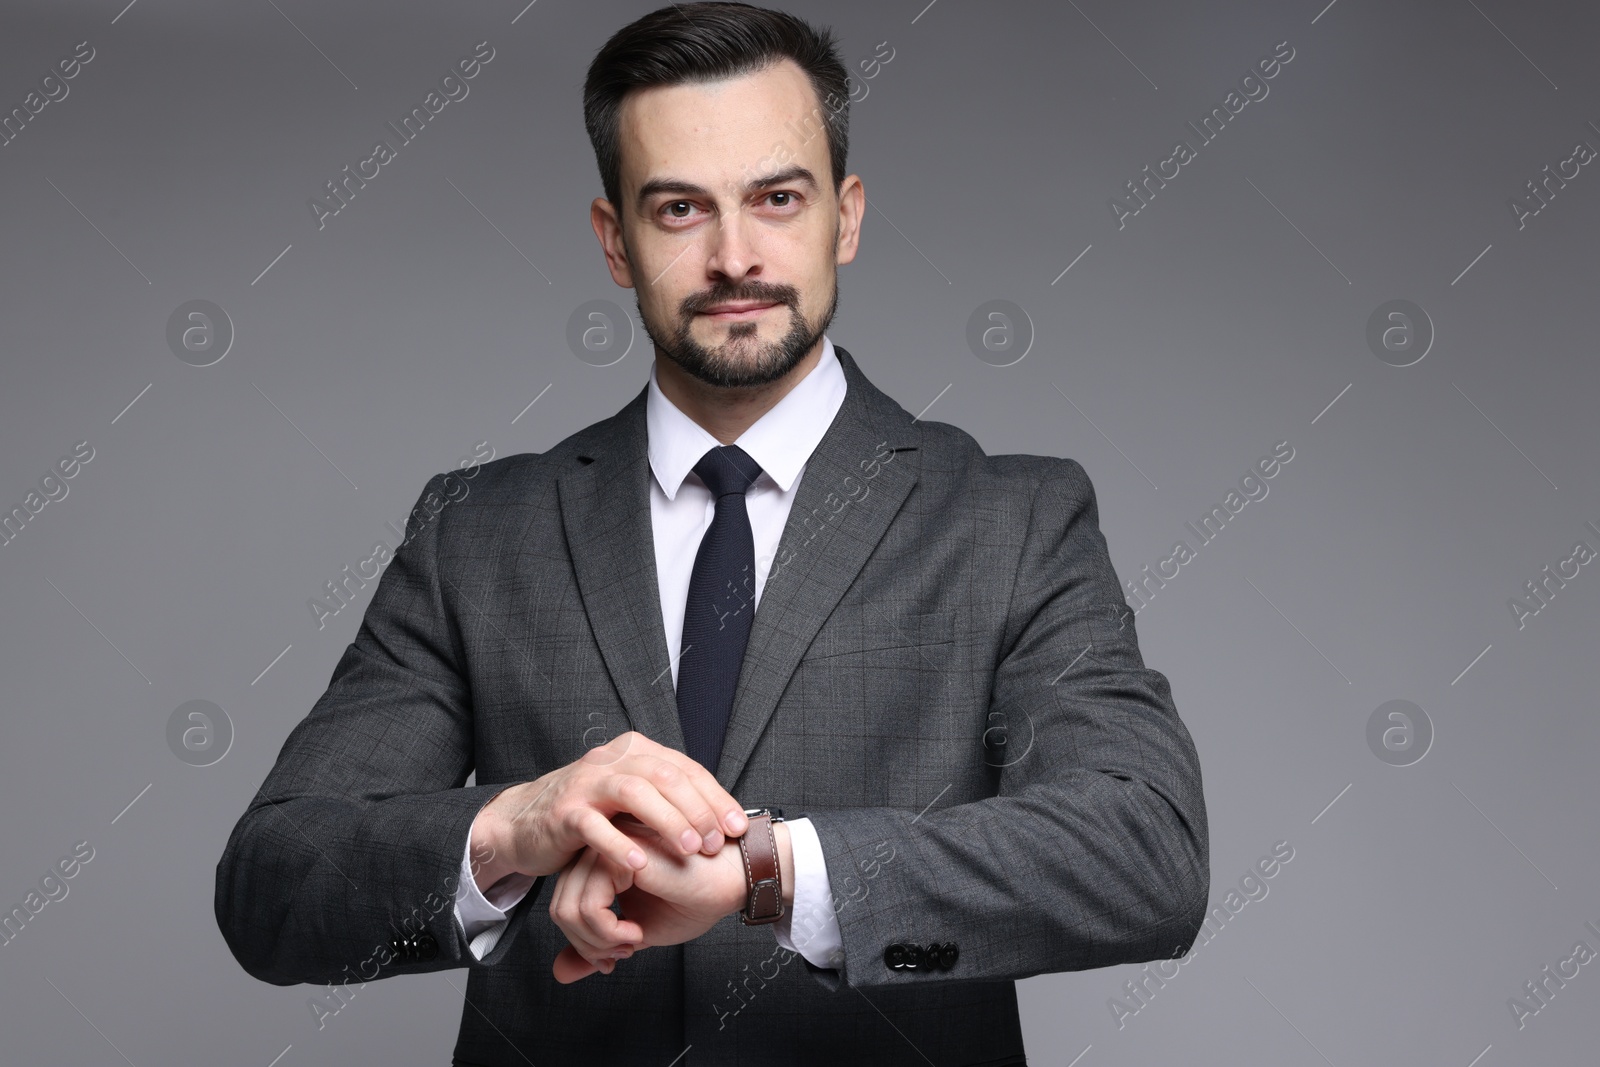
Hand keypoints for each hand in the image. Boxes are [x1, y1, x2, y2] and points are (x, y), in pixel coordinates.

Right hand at [467, 732, 749, 890]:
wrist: (522, 823)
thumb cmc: (588, 815)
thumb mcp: (630, 800)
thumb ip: (666, 799)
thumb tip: (721, 817)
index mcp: (635, 752)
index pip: (685, 768)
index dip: (715, 797)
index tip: (738, 828)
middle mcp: (612, 760)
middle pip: (665, 775)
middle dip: (697, 809)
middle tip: (716, 842)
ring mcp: (586, 783)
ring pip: (634, 792)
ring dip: (667, 821)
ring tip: (688, 850)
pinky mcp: (563, 812)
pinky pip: (594, 825)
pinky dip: (618, 844)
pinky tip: (639, 866)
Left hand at [549, 816, 747, 983]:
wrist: (731, 881)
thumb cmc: (693, 899)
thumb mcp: (635, 932)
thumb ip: (595, 946)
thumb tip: (559, 973)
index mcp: (600, 862)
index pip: (563, 905)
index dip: (583, 942)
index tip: (616, 953)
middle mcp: (598, 849)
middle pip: (560, 908)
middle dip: (588, 946)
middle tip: (622, 953)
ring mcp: (606, 847)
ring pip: (567, 909)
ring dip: (599, 942)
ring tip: (632, 941)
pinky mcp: (618, 854)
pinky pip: (588, 907)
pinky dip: (608, 934)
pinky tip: (637, 932)